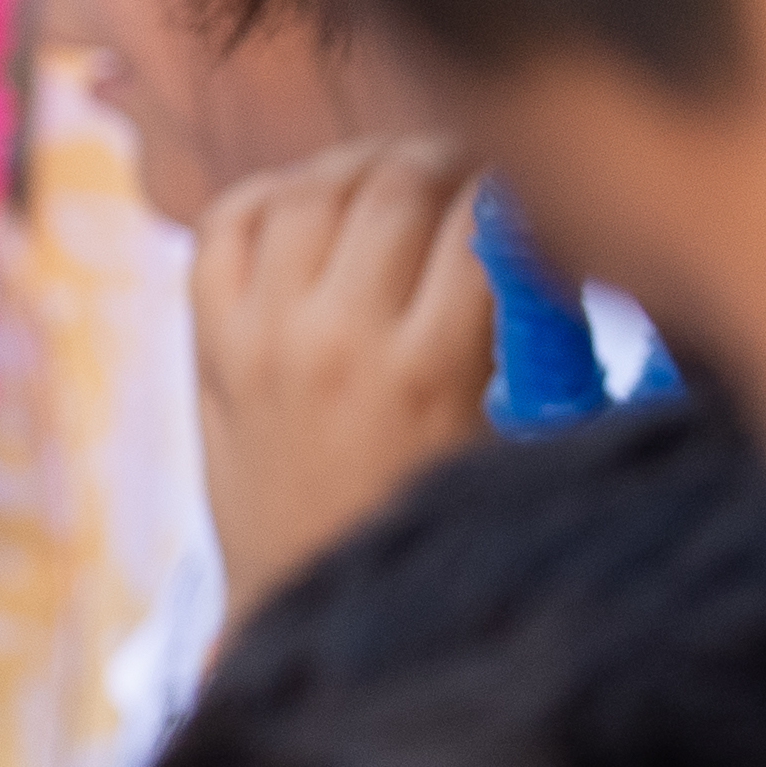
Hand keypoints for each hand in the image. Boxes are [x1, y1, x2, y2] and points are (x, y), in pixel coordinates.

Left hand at [186, 132, 491, 589]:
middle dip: (447, 157)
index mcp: (429, 375)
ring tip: (400, 175)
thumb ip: (523, 348)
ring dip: (363, 164)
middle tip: (472, 170)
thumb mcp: (502, 451)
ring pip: (310, 191)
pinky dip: (270, 195)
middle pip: (396, 184)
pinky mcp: (212, 351)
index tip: (533, 184)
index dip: (515, 184)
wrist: (307, 609)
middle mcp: (336, 344)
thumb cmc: (425, 532)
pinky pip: (225, 229)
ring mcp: (262, 341)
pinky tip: (312, 202)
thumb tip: (553, 241)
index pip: (480, 223)